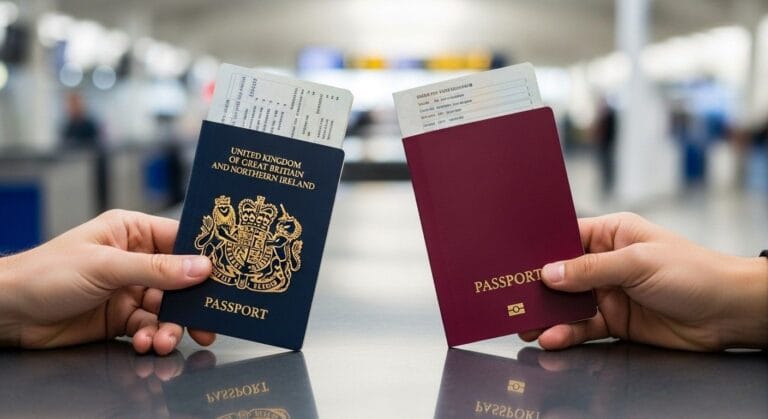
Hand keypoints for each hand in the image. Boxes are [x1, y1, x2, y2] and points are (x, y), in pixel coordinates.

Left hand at [0, 210, 215, 353]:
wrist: (9, 312)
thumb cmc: (46, 273)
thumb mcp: (106, 266)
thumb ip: (157, 269)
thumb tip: (201, 267)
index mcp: (132, 232)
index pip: (180, 240)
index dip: (204, 257)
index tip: (225, 275)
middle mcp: (135, 259)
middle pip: (181, 280)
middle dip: (192, 303)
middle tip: (207, 321)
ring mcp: (130, 290)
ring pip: (169, 308)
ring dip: (171, 326)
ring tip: (165, 340)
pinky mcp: (122, 317)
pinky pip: (152, 326)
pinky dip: (154, 337)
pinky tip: (148, 343)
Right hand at [520, 212, 767, 350]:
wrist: (730, 313)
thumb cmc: (694, 272)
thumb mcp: (637, 263)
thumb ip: (590, 269)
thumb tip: (550, 273)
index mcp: (611, 234)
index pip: (566, 238)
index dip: (540, 249)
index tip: (515, 261)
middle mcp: (606, 263)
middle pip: (561, 274)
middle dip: (537, 287)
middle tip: (513, 296)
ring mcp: (609, 294)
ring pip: (567, 304)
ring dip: (547, 314)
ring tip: (526, 323)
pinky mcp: (615, 322)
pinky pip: (582, 328)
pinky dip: (566, 334)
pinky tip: (552, 338)